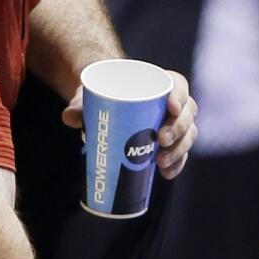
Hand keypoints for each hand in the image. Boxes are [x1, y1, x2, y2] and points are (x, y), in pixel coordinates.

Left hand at [62, 69, 198, 178]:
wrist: (105, 109)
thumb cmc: (102, 96)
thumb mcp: (90, 96)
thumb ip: (79, 104)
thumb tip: (70, 117)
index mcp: (157, 84)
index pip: (178, 85)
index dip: (180, 95)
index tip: (171, 108)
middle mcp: (172, 103)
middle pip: (187, 112)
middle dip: (178, 128)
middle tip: (160, 141)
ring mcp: (173, 124)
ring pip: (188, 134)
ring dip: (180, 149)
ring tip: (161, 162)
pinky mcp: (170, 143)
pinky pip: (181, 153)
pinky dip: (177, 164)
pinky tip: (167, 174)